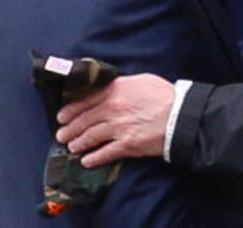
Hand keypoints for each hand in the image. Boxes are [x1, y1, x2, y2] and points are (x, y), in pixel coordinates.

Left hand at [55, 74, 173, 167]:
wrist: (181, 116)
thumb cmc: (165, 96)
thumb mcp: (142, 81)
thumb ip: (123, 84)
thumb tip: (110, 88)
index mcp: (116, 90)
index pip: (86, 100)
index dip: (71, 109)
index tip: (62, 116)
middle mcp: (113, 108)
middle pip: (84, 120)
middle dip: (70, 129)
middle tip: (61, 134)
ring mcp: (118, 128)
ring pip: (90, 137)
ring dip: (78, 143)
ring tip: (72, 146)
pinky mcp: (126, 145)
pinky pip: (104, 153)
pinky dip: (93, 158)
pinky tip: (86, 161)